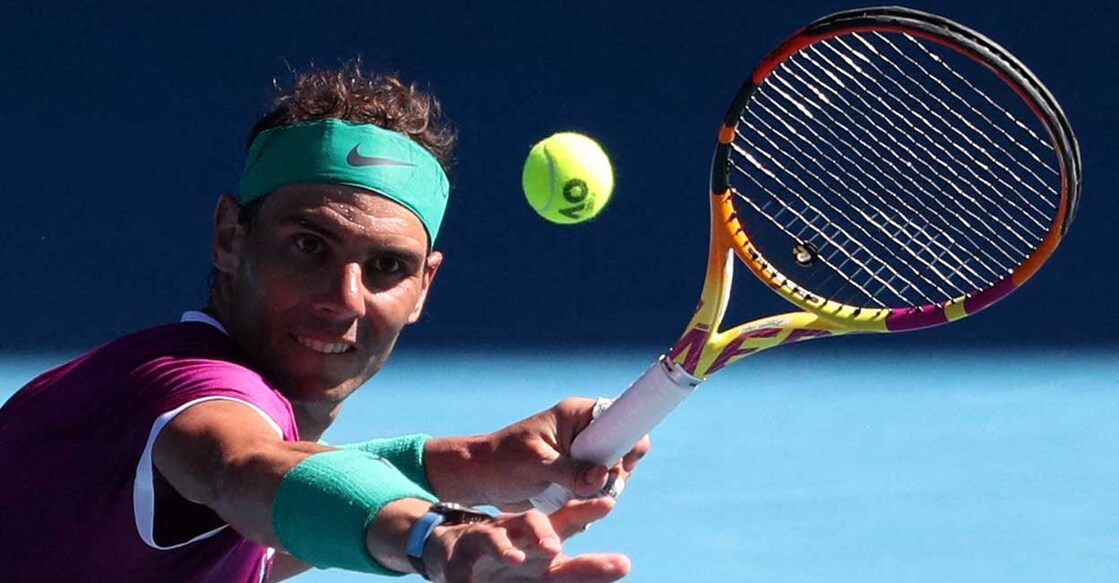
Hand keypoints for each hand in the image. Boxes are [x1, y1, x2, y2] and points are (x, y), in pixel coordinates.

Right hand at [426, 497, 629, 582]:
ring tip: (515, 561)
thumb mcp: (547, 571)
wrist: (456, 552)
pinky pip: (462, 565)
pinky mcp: (462, 556)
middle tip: (553, 548)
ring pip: (497, 537)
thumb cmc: (512, 562)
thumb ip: (579, 570)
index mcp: (542, 540)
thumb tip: (623, 565)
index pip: (567, 522)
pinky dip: (465, 575)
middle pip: (533, 524)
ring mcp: (489, 542)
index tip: (608, 503)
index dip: (586, 511)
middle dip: (543, 534)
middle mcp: (518, 534)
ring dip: (504, 549)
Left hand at [434, 398, 650, 510]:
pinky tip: (573, 503)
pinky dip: (592, 498)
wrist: (480, 479)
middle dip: (616, 472)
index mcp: (577, 415)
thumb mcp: (536, 465)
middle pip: (623, 449)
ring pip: (614, 472)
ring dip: (603, 489)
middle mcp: (584, 432)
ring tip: (576, 496)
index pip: (620, 418)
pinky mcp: (577, 475)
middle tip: (594, 487)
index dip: (628, 440)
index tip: (618, 465)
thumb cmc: (502, 462)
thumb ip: (570, 471)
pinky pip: (599, 488)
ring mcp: (582, 455)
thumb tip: (604, 477)